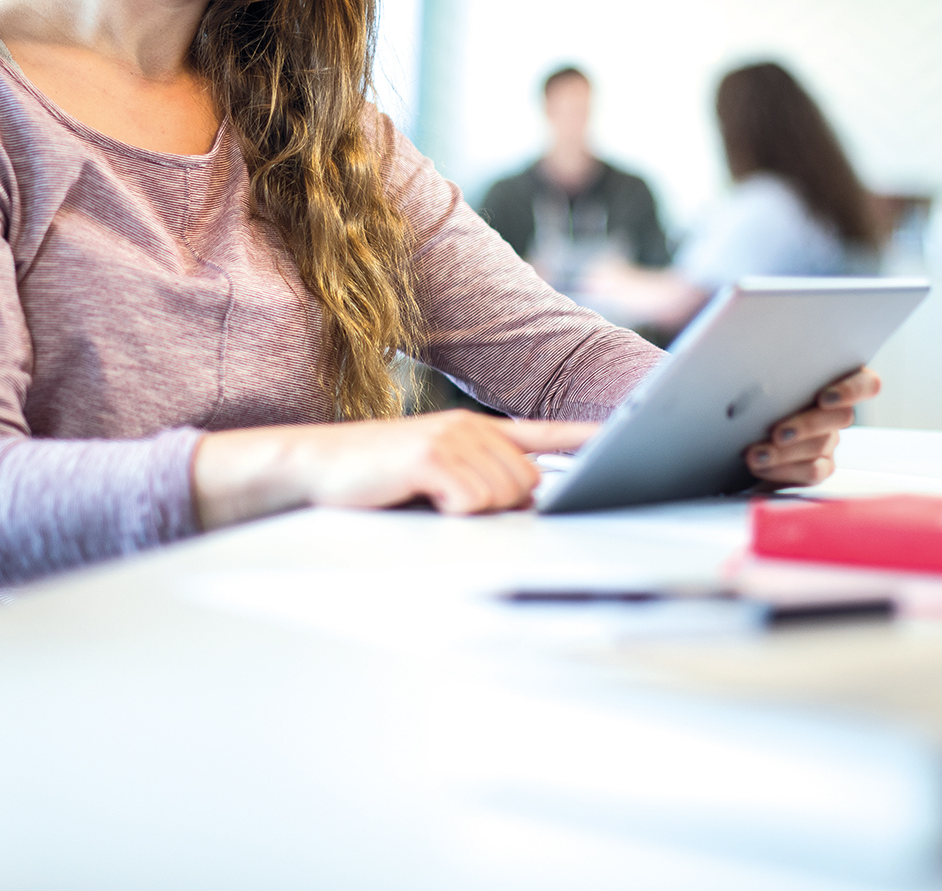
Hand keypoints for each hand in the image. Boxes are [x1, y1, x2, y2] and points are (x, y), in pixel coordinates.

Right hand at [194, 412, 599, 527]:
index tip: (626, 438)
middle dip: (500, 509)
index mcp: (477, 431)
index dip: (588, 438)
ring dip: (472, 514)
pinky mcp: (431, 455)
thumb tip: (521, 500)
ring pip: (504, 496)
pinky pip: (471, 501)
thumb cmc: (374, 483)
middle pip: (528, 485)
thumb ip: (479, 482)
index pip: (545, 433)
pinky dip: (450, 513)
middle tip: (450, 508)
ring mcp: (453, 437)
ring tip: (430, 503)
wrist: (315, 468)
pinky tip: (420, 501)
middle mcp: (472, 427)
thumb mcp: (434, 477)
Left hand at [742, 367, 878, 487]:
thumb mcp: (762, 365)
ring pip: (821, 446)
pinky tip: (761, 465)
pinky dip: (784, 469)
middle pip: (841, 417)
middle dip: (807, 425)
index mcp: (834, 378)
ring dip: (785, 452)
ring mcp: (830, 439)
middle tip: (778, 433)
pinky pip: (812, 470)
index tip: (824, 398)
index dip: (851, 390)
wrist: (735, 424)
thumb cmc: (754, 387)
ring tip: (754, 454)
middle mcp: (837, 410)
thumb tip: (759, 337)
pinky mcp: (819, 465)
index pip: (867, 383)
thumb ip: (771, 354)